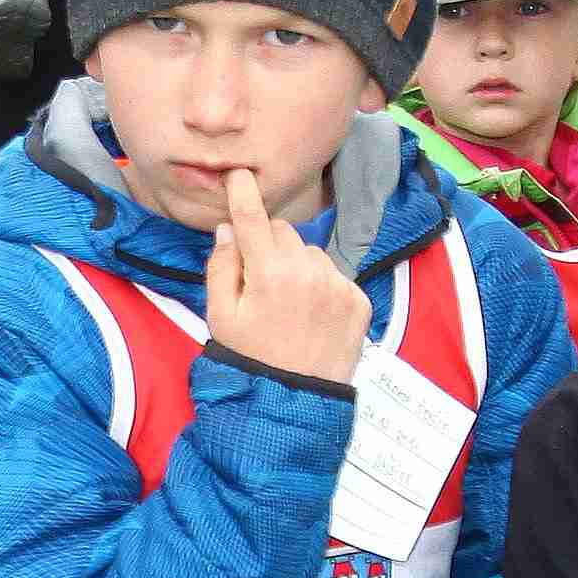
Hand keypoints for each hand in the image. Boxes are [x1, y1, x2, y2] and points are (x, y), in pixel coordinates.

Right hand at [202, 167, 369, 386]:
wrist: (294, 403)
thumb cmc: (250, 359)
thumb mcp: (219, 317)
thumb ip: (221, 267)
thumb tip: (229, 230)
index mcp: (269, 274)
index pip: (254, 218)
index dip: (243, 193)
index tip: (239, 174)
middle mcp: (308, 271)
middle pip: (283, 232)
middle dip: (268, 246)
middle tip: (259, 281)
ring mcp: (337, 284)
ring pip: (311, 252)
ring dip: (297, 265)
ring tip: (288, 304)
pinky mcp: (358, 299)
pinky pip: (334, 275)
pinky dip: (321, 286)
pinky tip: (311, 315)